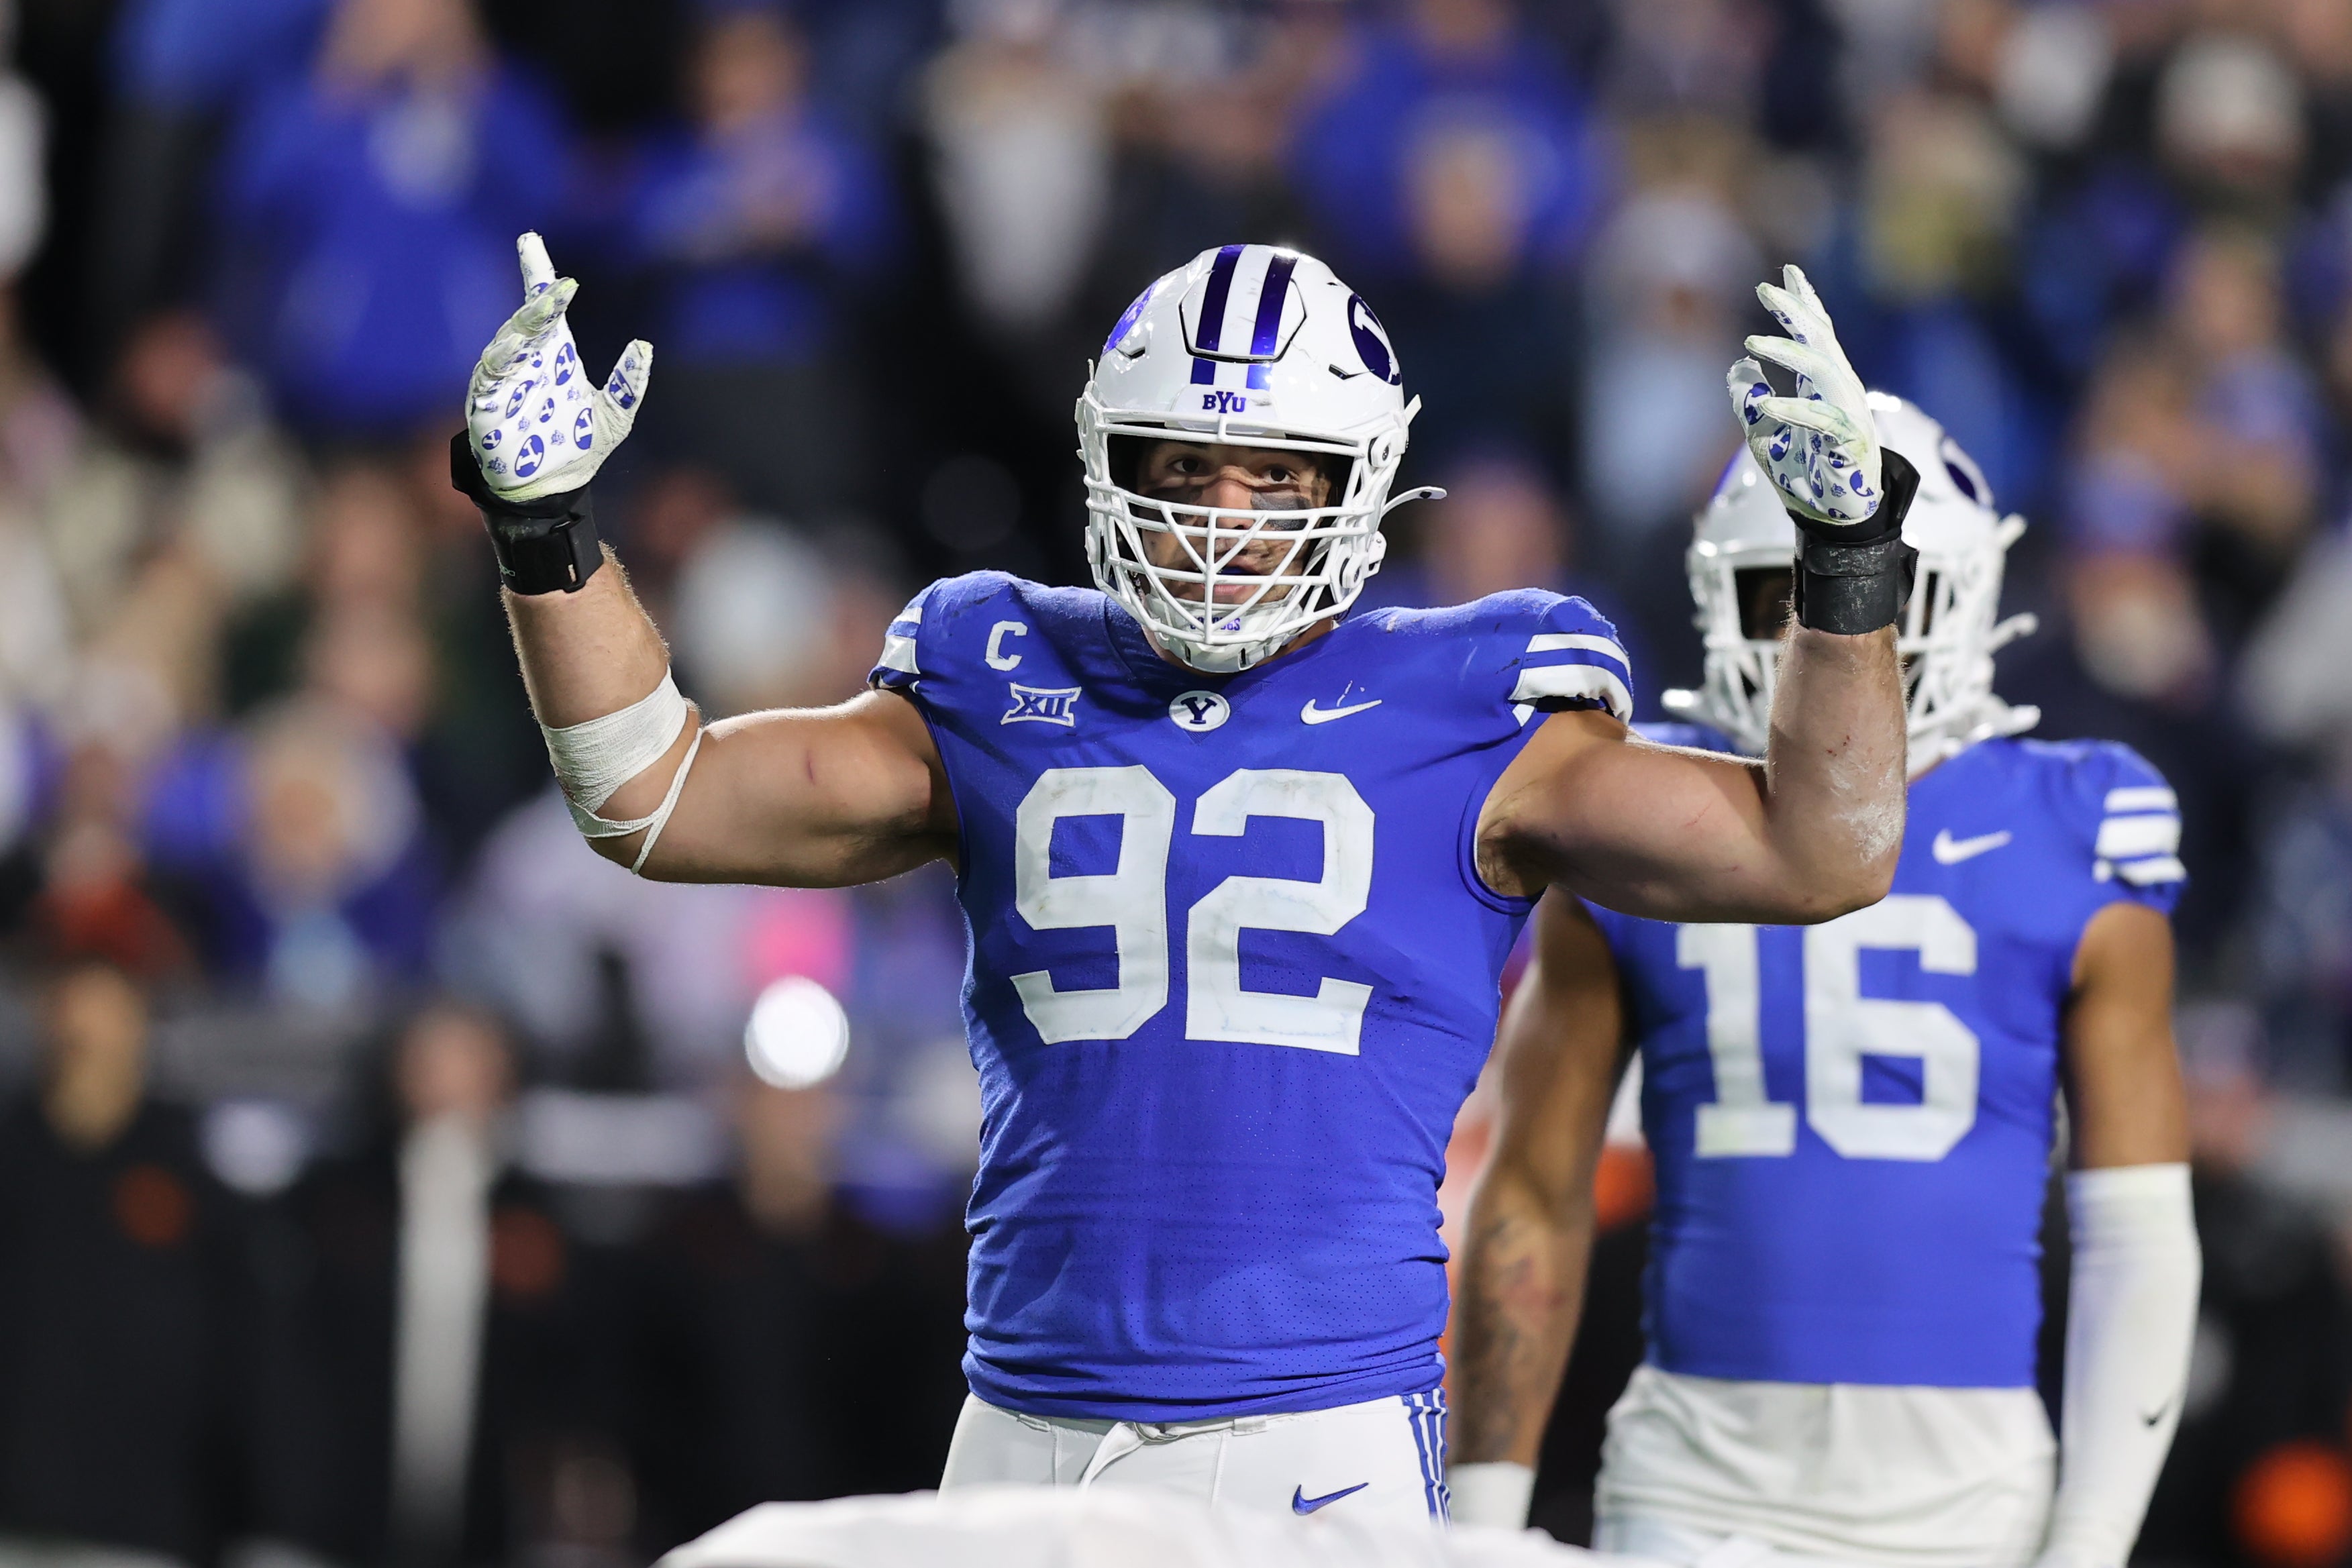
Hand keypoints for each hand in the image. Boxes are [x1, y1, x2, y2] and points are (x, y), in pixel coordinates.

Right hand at [465, 233, 651, 502]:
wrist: (552, 489)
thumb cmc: (577, 447)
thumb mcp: (615, 417)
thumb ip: (628, 384)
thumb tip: (644, 345)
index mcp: (555, 355)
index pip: (546, 307)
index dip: (538, 273)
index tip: (531, 242)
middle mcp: (528, 360)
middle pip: (528, 319)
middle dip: (538, 300)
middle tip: (553, 281)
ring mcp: (505, 380)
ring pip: (507, 343)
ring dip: (524, 326)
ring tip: (544, 307)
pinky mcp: (485, 404)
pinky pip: (489, 377)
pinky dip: (499, 362)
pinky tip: (512, 348)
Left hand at [1726, 265, 1880, 529]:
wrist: (1830, 515)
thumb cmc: (1802, 472)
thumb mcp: (1761, 432)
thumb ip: (1748, 398)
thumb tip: (1738, 365)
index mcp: (1823, 385)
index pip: (1815, 335)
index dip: (1802, 303)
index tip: (1787, 273)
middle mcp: (1839, 390)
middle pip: (1820, 339)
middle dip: (1795, 311)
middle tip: (1766, 288)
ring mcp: (1847, 412)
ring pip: (1822, 369)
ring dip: (1788, 352)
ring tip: (1752, 343)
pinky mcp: (1848, 440)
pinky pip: (1822, 419)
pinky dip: (1795, 410)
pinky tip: (1769, 405)